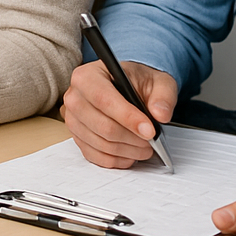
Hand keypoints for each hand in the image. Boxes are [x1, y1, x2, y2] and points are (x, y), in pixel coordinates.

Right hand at [60, 59, 176, 167]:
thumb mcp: (157, 81)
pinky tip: (131, 153)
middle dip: (131, 138)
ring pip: (100, 143)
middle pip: (102, 126)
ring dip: (127, 150)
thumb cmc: (136, 82)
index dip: (128, 118)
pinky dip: (116, 160)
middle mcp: (74, 97)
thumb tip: (160, 114)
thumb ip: (163, 95)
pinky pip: (94, 156)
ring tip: (145, 147)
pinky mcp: (77, 137)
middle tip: (152, 140)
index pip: (104, 99)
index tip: (150, 131)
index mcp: (88, 76)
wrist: (126, 87)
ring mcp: (73, 119)